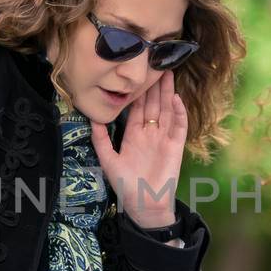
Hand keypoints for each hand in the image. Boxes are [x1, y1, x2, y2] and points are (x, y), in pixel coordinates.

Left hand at [91, 72, 185, 228]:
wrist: (144, 206)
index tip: (138, 74)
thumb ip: (100, 140)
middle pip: (154, 104)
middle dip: (155, 85)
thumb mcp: (108, 161)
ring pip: (167, 110)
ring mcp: (164, 139)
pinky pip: (179, 126)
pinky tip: (176, 99)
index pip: (137, 108)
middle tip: (157, 64)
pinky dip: (179, 113)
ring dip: (168, 93)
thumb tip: (92, 118)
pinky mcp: (175, 147)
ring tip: (169, 73)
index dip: (138, 91)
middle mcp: (150, 133)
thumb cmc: (126, 186)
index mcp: (134, 135)